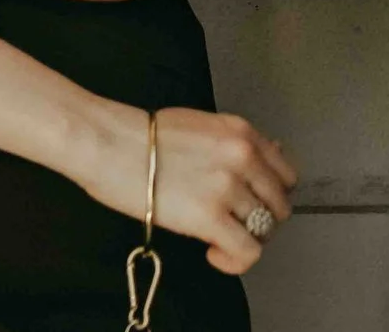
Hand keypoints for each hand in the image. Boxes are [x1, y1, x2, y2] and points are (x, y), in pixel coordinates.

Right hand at [74, 104, 298, 274]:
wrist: (103, 142)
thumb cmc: (135, 135)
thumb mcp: (197, 126)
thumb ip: (232, 145)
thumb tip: (264, 162)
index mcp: (240, 132)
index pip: (285, 173)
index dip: (270, 193)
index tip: (252, 201)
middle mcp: (242, 157)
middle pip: (279, 205)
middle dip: (259, 218)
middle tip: (230, 221)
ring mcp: (228, 188)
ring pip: (265, 230)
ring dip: (242, 237)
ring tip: (216, 237)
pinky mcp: (210, 218)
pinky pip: (247, 252)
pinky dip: (234, 260)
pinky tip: (214, 253)